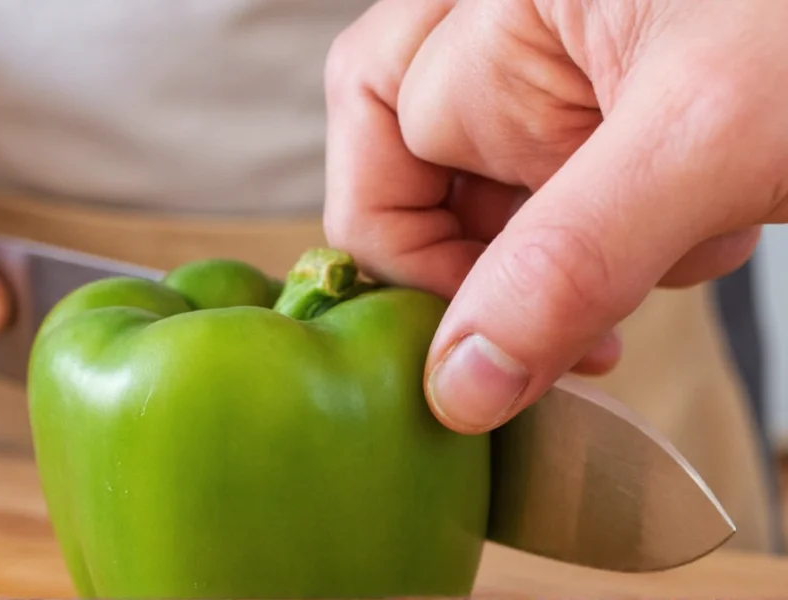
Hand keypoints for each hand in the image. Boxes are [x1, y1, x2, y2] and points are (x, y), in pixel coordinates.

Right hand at [323, 0, 786, 433]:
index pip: (379, 142)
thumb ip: (564, 263)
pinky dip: (636, 236)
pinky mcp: (614, 101)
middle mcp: (512, 19)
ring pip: (509, 197)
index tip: (479, 346)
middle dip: (508, 253)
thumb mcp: (708, 140)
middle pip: (427, 170)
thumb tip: (457, 386)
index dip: (414, 257)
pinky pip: (574, 195)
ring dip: (586, 251)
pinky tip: (713, 214)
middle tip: (588, 299)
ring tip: (694, 227)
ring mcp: (563, 60)